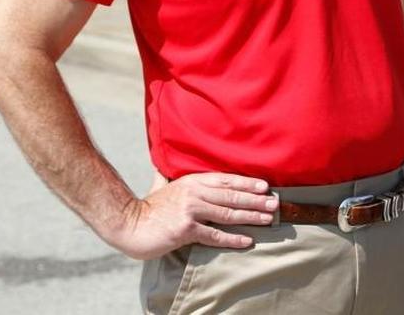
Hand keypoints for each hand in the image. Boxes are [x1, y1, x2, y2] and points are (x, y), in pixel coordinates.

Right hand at [111, 173, 277, 259]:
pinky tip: (247, 240)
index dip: (247, 182)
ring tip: (268, 219)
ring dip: (251, 216)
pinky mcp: (185, 229)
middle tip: (275, 203)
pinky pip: (214, 234)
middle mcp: (194, 193)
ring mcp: (190, 210)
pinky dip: (233, 238)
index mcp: (192, 181)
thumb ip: (169, 175)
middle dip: (256, 199)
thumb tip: (163, 163)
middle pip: (232, 195)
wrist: (128, 224)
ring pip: (228, 213)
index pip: (226, 180)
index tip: (265, 186)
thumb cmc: (147, 207)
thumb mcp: (162, 184)